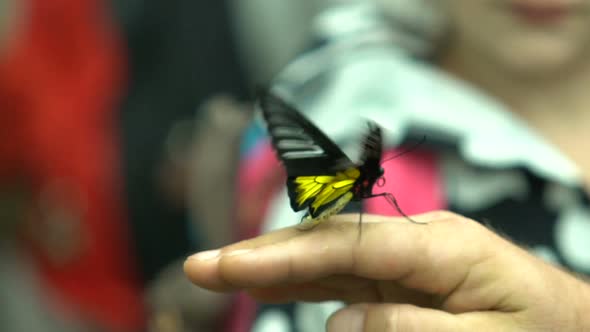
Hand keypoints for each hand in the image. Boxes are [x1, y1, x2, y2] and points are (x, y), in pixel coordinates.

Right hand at [184, 211, 589, 330]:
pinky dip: (305, 282)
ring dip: (276, 266)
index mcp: (440, 247)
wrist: (578, 325)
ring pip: (327, 257)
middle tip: (202, 268)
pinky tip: (275, 283)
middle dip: (262, 255)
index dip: (281, 256)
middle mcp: (414, 242)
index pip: (344, 245)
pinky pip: (344, 277)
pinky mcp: (402, 277)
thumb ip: (411, 331)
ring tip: (224, 272)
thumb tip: (338, 322)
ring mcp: (406, 258)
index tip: (226, 266)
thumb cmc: (545, 331)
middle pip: (326, 242)